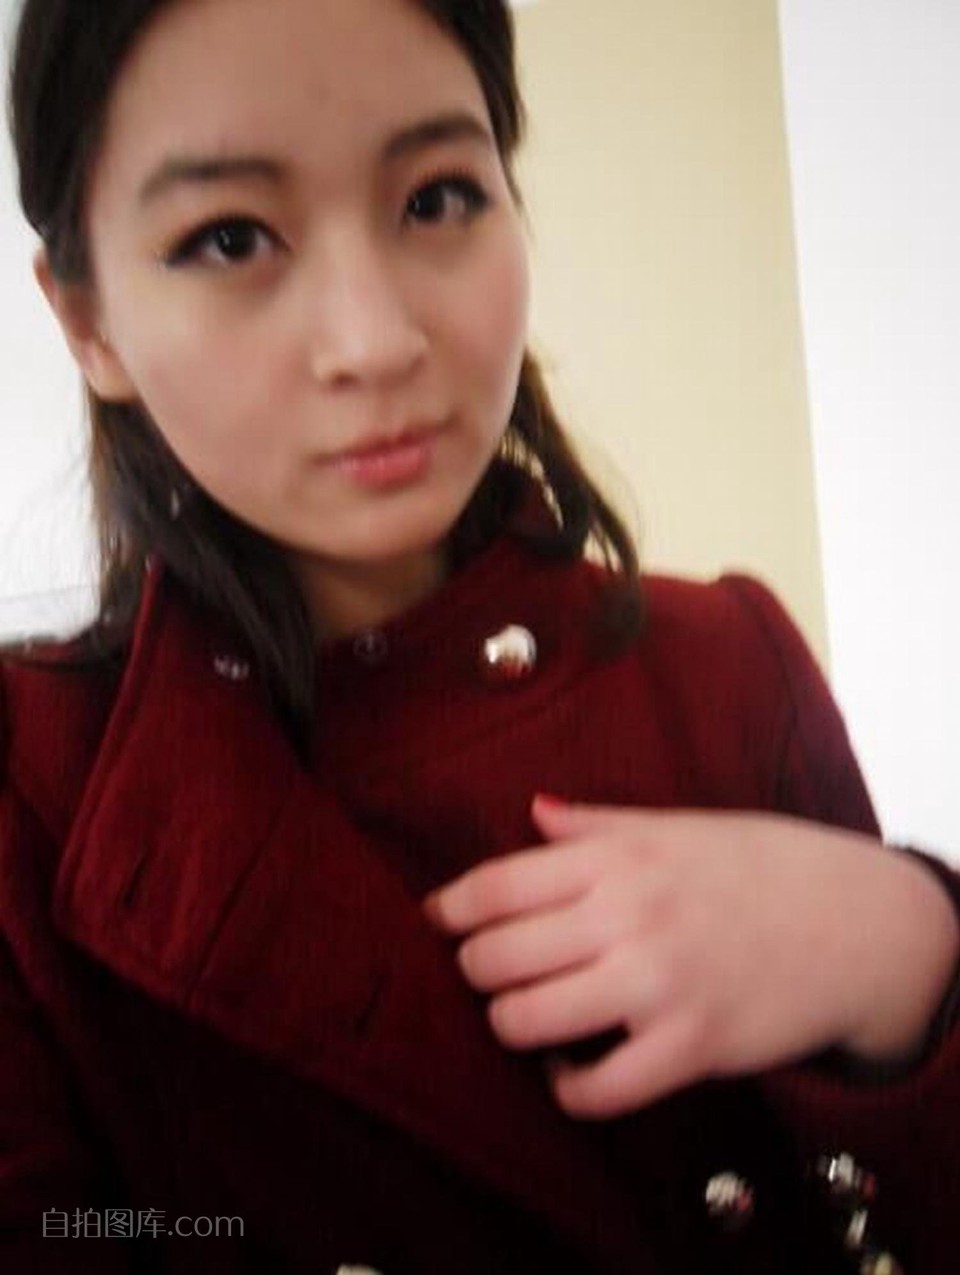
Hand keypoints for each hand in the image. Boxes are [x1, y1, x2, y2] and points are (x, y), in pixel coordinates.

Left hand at [423, 797, 958, 1117]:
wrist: (850, 921)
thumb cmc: (754, 865)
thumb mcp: (675, 827)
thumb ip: (595, 823)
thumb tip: (531, 810)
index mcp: (617, 856)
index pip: (495, 885)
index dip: (450, 908)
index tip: (437, 920)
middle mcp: (627, 916)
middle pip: (495, 957)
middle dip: (477, 970)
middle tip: (491, 972)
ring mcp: (658, 984)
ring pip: (525, 1021)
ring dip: (511, 1025)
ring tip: (527, 1017)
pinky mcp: (691, 1047)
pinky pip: (596, 1090)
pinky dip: (567, 1089)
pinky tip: (570, 1071)